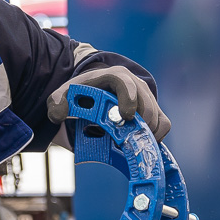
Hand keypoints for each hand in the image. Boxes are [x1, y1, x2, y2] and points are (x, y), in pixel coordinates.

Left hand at [47, 65, 169, 138]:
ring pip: (157, 118)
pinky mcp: (155, 111)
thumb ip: (57, 103)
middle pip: (147, 106)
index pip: (126, 83)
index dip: (128, 99)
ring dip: (143, 134)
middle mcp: (135, 84)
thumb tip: (59, 114)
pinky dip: (154, 137)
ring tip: (125, 142)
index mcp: (114, 76)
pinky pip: (163, 125)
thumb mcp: (64, 96)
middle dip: (136, 126)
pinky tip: (136, 142)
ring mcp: (147, 97)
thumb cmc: (80, 94)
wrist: (93, 95)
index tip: (125, 117)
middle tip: (121, 140)